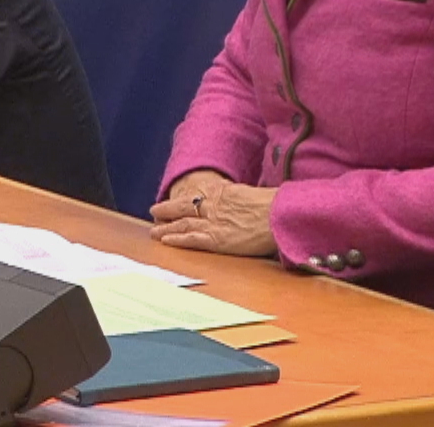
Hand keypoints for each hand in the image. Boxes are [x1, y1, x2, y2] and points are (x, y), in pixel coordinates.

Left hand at [149, 175, 278, 256]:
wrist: (279, 215)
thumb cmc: (274, 206)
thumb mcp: (253, 194)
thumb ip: (241, 198)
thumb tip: (242, 202)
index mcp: (224, 192)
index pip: (197, 194)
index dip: (183, 198)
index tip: (173, 200)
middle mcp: (214, 206)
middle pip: (184, 206)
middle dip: (167, 209)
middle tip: (154, 211)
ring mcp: (213, 222)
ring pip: (183, 223)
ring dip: (166, 227)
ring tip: (153, 231)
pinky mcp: (216, 239)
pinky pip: (191, 239)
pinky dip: (177, 239)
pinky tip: (166, 241)